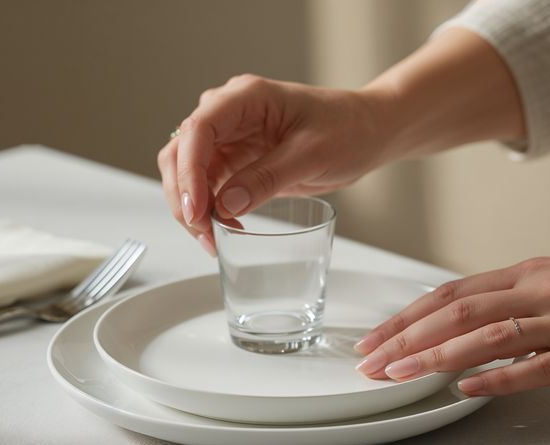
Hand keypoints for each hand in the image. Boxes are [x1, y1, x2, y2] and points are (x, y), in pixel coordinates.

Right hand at [157, 75, 391, 253]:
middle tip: (204, 234)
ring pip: (189, 174)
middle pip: (181, 153)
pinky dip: (210, 211)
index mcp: (245, 98)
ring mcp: (230, 138)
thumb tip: (225, 205)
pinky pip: (209, 188)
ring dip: (193, 208)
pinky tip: (226, 231)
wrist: (368, 133)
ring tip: (213, 240)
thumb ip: (268, 178)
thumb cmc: (347, 129)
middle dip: (185, 196)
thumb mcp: (311, 154)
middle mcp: (229, 114)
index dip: (189, 171)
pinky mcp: (237, 162)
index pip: (199, 130)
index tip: (195, 208)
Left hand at [353, 223, 549, 394]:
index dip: (409, 314)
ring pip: (484, 336)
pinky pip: (534, 367)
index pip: (454, 293)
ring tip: (396, 375)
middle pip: (455, 312)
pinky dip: (494, 378)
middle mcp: (542, 291)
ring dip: (433, 356)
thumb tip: (484, 326)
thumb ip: (527, 300)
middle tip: (367, 360)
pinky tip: (463, 389)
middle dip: (404, 336)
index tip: (377, 335)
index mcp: (534, 273)